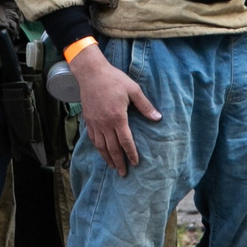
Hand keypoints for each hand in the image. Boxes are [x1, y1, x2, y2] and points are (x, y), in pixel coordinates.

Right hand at [73, 43, 159, 175]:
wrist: (92, 73)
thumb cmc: (114, 79)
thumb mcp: (133, 90)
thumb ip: (145, 106)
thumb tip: (158, 118)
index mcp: (117, 117)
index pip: (125, 141)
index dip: (131, 154)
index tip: (135, 163)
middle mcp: (105, 123)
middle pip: (112, 148)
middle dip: (119, 162)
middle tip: (123, 173)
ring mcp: (95, 122)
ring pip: (101, 146)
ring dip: (107, 158)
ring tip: (112, 167)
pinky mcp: (88, 119)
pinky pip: (92, 138)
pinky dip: (97, 147)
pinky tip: (101, 151)